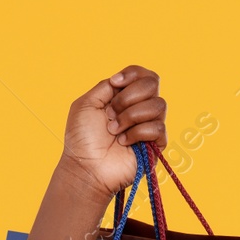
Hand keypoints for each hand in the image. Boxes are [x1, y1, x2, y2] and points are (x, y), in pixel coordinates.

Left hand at [61, 65, 166, 198]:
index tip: (115, 84)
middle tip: (110, 113)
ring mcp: (149, 125)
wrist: (86, 166)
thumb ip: (106, 86)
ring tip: (113, 131)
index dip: (132, 74)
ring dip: (130, 116)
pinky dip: (136, 133)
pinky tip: (123, 142)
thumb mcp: (86, 104)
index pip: (143, 75)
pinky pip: (157, 127)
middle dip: (128, 97)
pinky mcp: (157, 143)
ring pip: (158, 105)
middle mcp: (140, 108)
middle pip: (153, 83)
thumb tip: (122, 80)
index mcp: (124, 97)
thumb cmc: (82, 139)